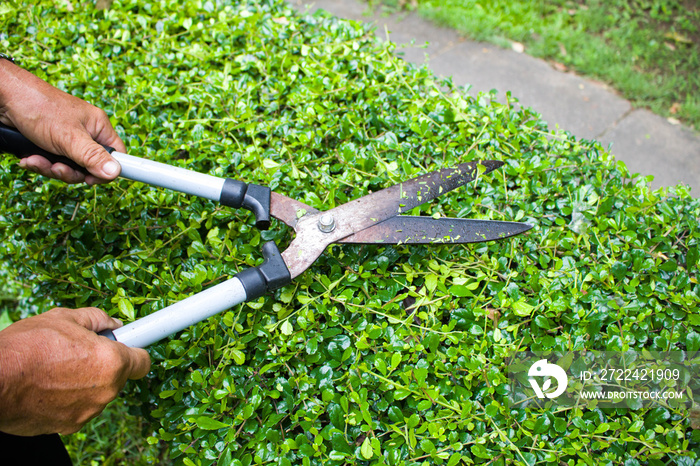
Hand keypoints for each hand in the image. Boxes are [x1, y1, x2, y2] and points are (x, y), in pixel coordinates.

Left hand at [0, 60, 125, 184]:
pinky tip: (29, 158)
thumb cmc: (38, 106)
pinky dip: (39, 164)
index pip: (115, 155)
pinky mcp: (50, 145)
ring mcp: (67, 140)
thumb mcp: (68, 137)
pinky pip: (52, 164)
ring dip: (50, 168)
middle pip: (90, 167)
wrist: (3, 97)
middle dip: (70, 172)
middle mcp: (85, 134)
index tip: (90, 178)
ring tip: (37, 159)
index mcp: (97, 127)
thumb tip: (115, 172)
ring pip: (69, 168)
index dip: (106, 170)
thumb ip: (92, 156)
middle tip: (57, 168)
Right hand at [0, 307, 150, 435]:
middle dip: (103, 364)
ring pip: (96, 394)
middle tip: (77, 351)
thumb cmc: (27, 348)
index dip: (135, 350)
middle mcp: (104, 392)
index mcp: (111, 363)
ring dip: (84, 382)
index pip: (143, 362)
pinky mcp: (67, 428)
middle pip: (117, 377)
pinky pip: (77, 408)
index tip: (128, 345)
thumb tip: (113, 324)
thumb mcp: (65, 318)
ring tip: (55, 367)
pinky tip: (46, 385)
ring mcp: (86, 413)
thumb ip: (97, 319)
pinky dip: (67, 398)